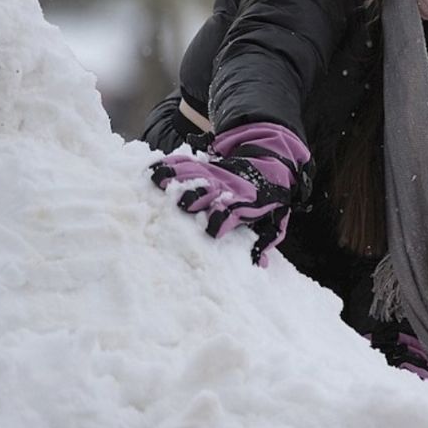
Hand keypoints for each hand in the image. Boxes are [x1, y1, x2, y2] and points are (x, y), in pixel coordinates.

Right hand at [150, 122, 310, 265]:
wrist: (270, 164)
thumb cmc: (268, 199)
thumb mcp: (274, 220)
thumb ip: (264, 241)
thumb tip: (259, 264)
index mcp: (244, 204)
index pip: (230, 212)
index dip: (221, 220)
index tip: (211, 230)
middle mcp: (226, 188)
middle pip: (208, 190)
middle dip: (197, 196)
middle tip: (183, 203)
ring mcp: (215, 175)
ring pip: (194, 174)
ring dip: (177, 177)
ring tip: (159, 180)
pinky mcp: (205, 166)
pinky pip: (186, 163)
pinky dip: (169, 165)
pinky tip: (153, 169)